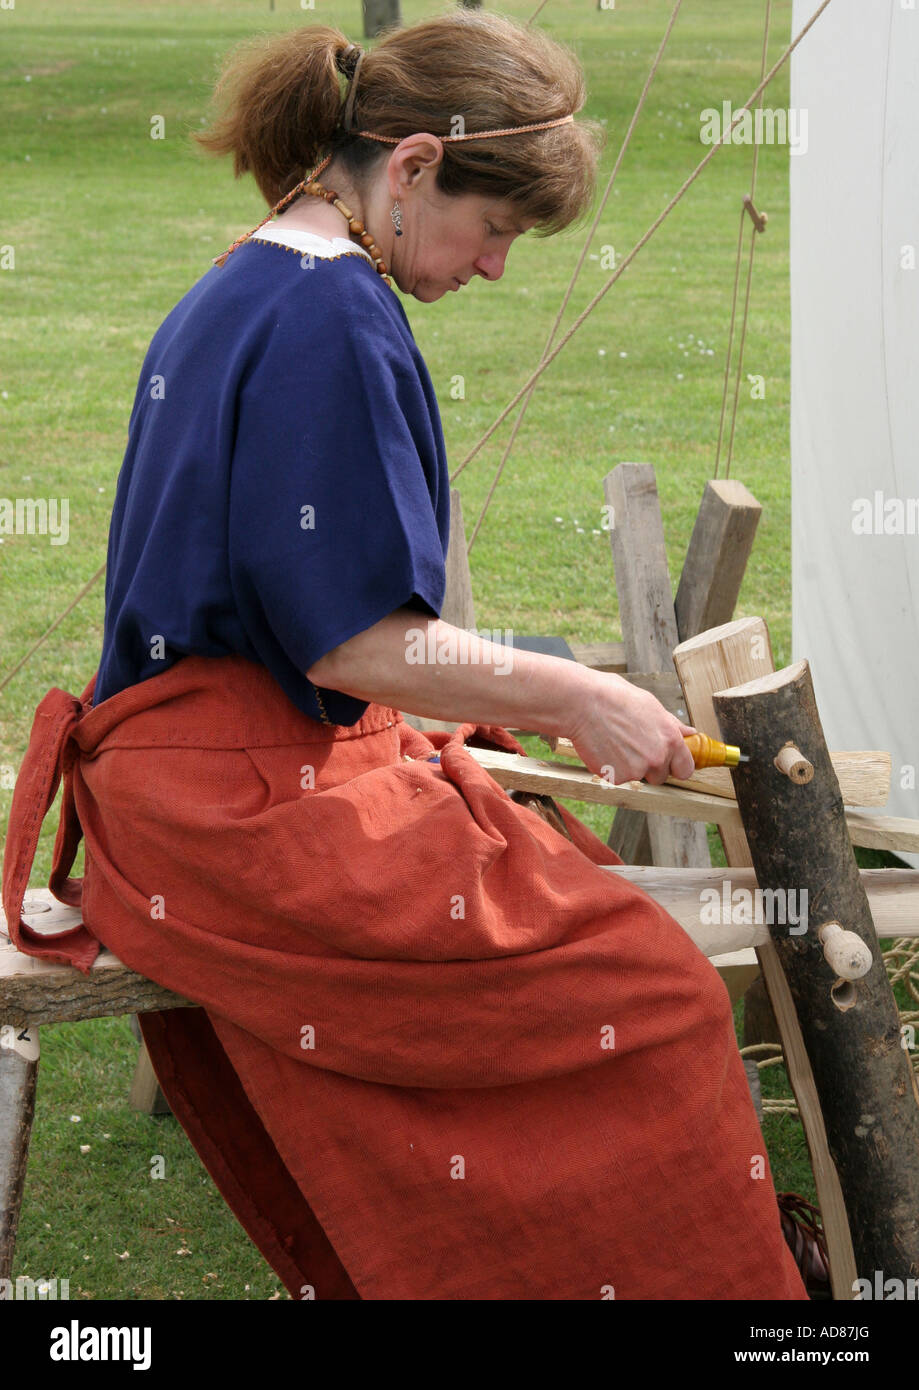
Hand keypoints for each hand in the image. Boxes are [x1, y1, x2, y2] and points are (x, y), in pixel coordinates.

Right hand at [564, 671, 696, 784]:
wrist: (583, 704)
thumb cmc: (614, 698)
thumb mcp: (650, 705)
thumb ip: (672, 724)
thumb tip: (690, 732)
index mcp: (670, 739)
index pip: (685, 769)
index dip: (676, 767)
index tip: (668, 764)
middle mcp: (657, 757)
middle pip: (660, 777)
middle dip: (649, 767)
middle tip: (632, 748)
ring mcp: (637, 769)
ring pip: (637, 777)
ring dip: (628, 767)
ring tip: (614, 742)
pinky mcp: (617, 776)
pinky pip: (617, 777)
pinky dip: (610, 768)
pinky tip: (604, 748)